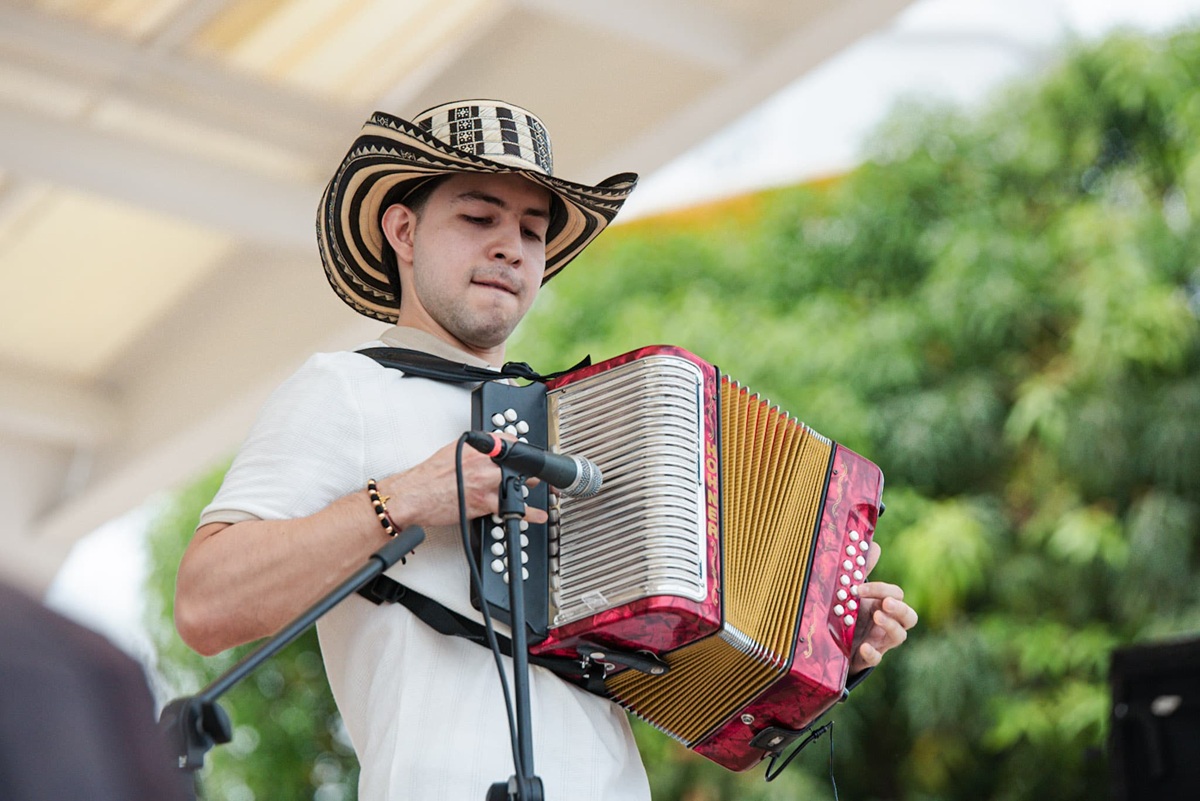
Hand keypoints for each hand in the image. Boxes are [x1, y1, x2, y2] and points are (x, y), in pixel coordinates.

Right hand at [380, 437, 548, 529]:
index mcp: (476, 447)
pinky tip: (538, 515)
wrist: (413, 496)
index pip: (510, 442)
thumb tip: (488, 452)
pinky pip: (512, 508)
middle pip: (519, 463)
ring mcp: (485, 482)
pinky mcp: (484, 503)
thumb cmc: (428, 477)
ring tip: (531, 490)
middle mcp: (484, 462)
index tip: (525, 456)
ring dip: (528, 487)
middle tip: (530, 475)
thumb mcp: (453, 451)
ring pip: (519, 483)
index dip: (520, 451)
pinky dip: (529, 513)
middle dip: (527, 470)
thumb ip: (474, 450)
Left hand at [849, 541, 916, 673]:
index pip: (895, 595)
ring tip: (877, 617)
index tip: (860, 587)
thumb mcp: (857, 593)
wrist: (837, 646)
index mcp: (885, 606)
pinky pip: (876, 659)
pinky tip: (864, 647)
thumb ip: (866, 570)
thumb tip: (875, 545)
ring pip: (899, 637)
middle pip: (909, 617)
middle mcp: (887, 624)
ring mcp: (880, 642)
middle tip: (885, 604)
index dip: (882, 590)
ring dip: (890, 626)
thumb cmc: (853, 615)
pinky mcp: (868, 658)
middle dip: (900, 609)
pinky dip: (872, 653)